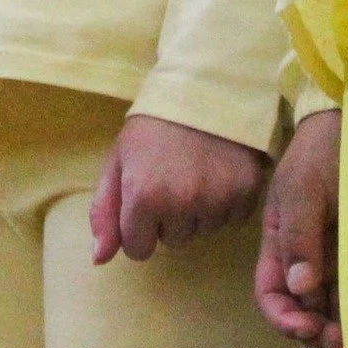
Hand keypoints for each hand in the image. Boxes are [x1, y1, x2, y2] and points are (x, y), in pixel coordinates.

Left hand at [90, 114, 269, 264]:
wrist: (204, 87)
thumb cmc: (154, 125)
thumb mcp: (119, 159)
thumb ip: (104, 211)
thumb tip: (100, 259)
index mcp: (144, 196)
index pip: (138, 250)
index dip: (138, 226)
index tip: (145, 197)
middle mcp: (182, 204)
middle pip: (172, 241)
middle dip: (168, 218)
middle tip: (172, 176)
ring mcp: (218, 200)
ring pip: (202, 232)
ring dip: (197, 212)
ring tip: (195, 171)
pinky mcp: (247, 193)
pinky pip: (232, 221)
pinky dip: (225, 203)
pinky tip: (218, 172)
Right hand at [254, 109, 341, 347]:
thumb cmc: (321, 153)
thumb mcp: (302, 188)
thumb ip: (298, 236)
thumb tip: (299, 287)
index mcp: (278, 242)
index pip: (270, 293)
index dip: (281, 317)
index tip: (304, 324)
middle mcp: (303, 257)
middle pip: (298, 309)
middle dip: (309, 331)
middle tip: (332, 337)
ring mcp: (332, 259)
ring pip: (326, 309)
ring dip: (333, 328)